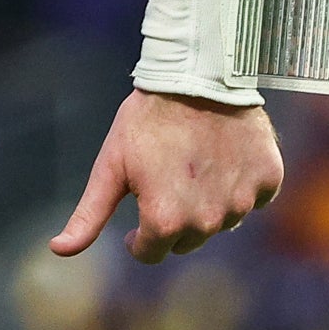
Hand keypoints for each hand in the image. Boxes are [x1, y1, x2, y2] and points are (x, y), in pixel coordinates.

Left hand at [50, 90, 283, 264]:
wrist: (197, 76)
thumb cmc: (146, 120)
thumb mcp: (110, 166)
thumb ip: (89, 215)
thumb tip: (59, 250)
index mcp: (166, 221)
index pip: (150, 253)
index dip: (137, 236)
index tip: (136, 211)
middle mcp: (209, 221)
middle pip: (186, 240)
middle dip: (172, 218)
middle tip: (164, 177)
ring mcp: (243, 203)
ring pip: (221, 221)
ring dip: (206, 203)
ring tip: (192, 163)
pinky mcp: (269, 181)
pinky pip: (254, 197)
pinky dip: (238, 184)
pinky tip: (223, 156)